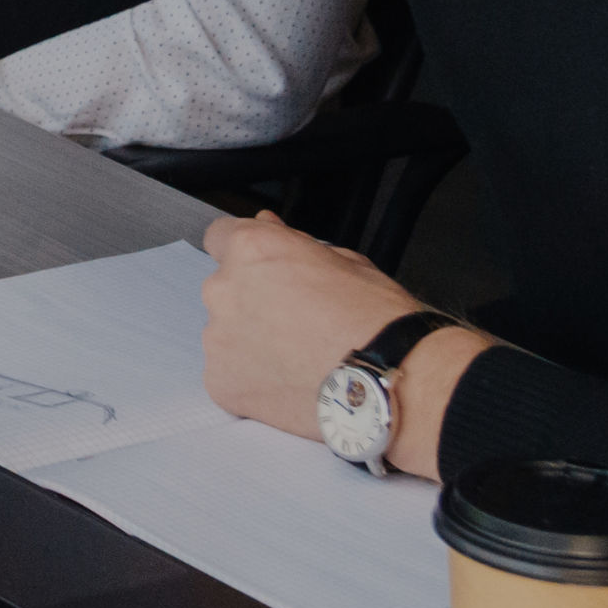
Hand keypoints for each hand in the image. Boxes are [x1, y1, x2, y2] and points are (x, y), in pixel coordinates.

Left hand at [196, 212, 486, 469]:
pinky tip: (290, 383)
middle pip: (225, 289)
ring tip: (299, 358)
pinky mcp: (220, 382)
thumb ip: (292, 243)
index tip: (265, 271)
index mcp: (251, 250)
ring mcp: (217, 339)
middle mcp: (223, 289)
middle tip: (297, 322)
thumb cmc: (376, 317)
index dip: (246, 254)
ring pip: (225, 333)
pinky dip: (252, 378)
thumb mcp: (344, 261)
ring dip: (251, 340)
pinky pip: (228, 374)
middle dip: (252, 300)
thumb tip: (266, 225)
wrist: (389, 380)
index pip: (220, 238)